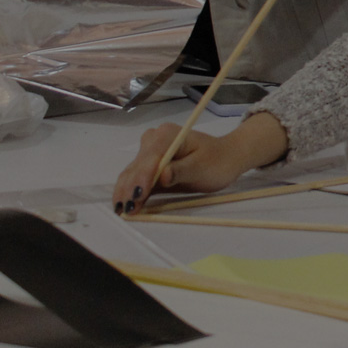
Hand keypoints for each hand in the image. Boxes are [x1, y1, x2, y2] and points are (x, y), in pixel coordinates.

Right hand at [111, 114, 286, 213]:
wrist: (226, 159)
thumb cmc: (217, 162)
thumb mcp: (201, 168)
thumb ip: (180, 171)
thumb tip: (162, 176)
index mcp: (168, 135)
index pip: (151, 157)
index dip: (143, 176)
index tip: (138, 194)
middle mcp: (154, 140)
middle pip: (138, 166)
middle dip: (131, 188)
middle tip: (126, 209)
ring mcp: (150, 152)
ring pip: (133, 174)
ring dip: (126, 192)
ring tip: (122, 211)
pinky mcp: (149, 166)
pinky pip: (136, 179)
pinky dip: (131, 193)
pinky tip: (125, 207)